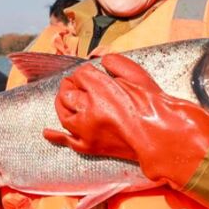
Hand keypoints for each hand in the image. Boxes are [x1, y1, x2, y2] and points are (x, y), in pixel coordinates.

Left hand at [43, 54, 208, 187]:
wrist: (161, 136)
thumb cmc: (154, 105)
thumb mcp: (138, 75)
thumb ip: (117, 64)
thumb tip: (104, 61)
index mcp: (101, 88)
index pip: (81, 74)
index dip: (85, 72)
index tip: (91, 72)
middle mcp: (89, 108)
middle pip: (68, 91)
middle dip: (72, 85)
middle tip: (77, 83)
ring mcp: (86, 129)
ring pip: (63, 112)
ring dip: (62, 103)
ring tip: (66, 98)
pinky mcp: (89, 146)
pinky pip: (66, 140)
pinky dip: (55, 136)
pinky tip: (47, 133)